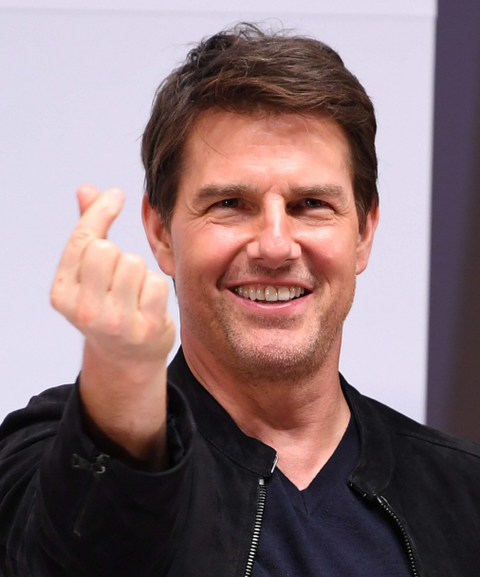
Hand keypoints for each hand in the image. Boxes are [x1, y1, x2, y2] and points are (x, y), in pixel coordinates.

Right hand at [51, 185, 174, 465]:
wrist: (128, 358)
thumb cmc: (109, 306)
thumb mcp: (90, 275)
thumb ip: (88, 232)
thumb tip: (87, 190)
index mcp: (62, 294)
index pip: (81, 241)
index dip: (100, 212)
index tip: (116, 195)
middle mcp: (83, 311)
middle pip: (106, 251)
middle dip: (118, 254)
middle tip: (120, 274)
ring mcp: (114, 322)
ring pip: (133, 264)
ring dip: (138, 272)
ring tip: (134, 293)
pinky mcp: (144, 329)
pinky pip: (155, 283)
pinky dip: (155, 288)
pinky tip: (148, 305)